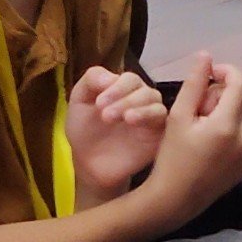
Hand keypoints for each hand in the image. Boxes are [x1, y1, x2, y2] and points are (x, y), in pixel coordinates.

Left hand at [65, 68, 166, 196]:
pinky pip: (162, 116)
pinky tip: (133, 120)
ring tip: (123, 118)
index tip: (98, 103)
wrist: (90, 166)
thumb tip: (110, 75)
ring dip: (136, 105)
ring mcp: (151, 113)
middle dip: (123, 98)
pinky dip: (149, 114)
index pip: (127, 78)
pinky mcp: (158, 131)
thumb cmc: (85, 132)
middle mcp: (140, 97)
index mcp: (123, 88)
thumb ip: (91, 81)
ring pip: (154, 98)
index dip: (115, 87)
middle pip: (141, 87)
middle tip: (105, 115)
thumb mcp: (79, 102)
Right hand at [141, 54, 241, 228]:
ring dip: (230, 108)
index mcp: (229, 126)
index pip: (240, 84)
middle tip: (199, 106)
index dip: (226, 72)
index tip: (209, 73)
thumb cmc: (172, 156)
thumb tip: (207, 55)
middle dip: (224, 94)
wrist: (176, 200)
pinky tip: (215, 136)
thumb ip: (194, 83)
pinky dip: (236, 124)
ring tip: (205, 122)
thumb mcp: (178, 116)